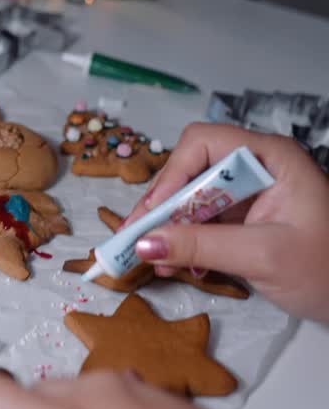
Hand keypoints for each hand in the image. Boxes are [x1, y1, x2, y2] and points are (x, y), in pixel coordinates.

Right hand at [124, 124, 328, 321]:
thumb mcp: (264, 255)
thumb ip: (203, 246)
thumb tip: (145, 243)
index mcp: (271, 156)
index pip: (204, 145)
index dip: (173, 176)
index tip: (152, 215)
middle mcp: (257, 166)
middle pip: (193, 171)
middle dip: (164, 206)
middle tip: (136, 238)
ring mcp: (251, 194)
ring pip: (193, 199)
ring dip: (170, 228)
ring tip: (150, 259)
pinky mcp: (247, 220)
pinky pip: (204, 222)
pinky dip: (185, 242)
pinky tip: (172, 264)